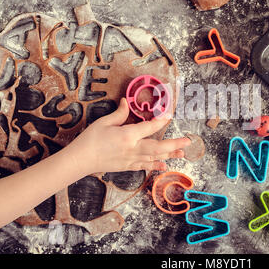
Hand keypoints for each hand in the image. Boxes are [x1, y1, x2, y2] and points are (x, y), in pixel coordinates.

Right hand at [64, 98, 190, 174]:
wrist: (81, 160)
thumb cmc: (90, 140)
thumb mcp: (103, 122)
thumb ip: (119, 113)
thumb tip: (125, 102)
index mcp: (127, 136)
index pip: (149, 127)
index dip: (161, 120)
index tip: (170, 115)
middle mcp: (133, 149)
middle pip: (158, 146)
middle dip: (174, 144)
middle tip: (187, 141)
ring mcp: (131, 159)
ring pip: (155, 158)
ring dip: (170, 155)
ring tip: (182, 153)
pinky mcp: (128, 166)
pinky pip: (146, 166)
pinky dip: (156, 165)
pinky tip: (165, 165)